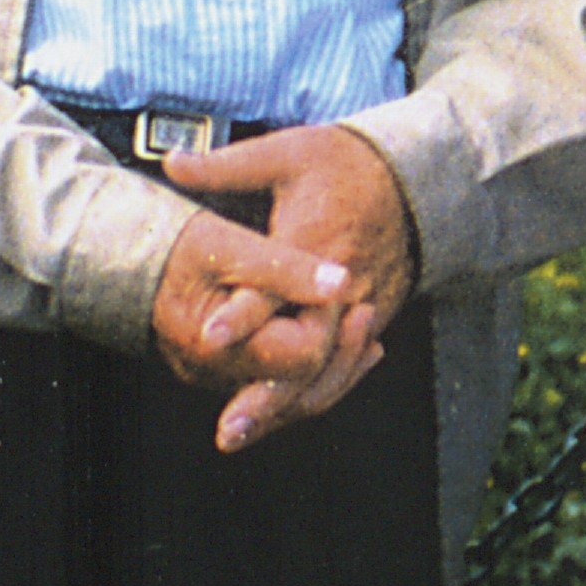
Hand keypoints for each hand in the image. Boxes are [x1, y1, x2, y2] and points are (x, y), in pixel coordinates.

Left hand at [161, 125, 420, 452]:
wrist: (413, 177)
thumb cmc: (344, 163)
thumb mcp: (286, 153)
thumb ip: (226, 166)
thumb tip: (172, 162)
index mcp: (315, 239)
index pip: (274, 284)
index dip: (243, 312)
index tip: (211, 336)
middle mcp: (342, 281)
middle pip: (304, 348)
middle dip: (266, 390)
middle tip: (230, 424)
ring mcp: (363, 302)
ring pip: (326, 368)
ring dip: (285, 405)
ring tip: (240, 432)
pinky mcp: (374, 315)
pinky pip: (344, 365)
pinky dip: (312, 392)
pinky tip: (276, 417)